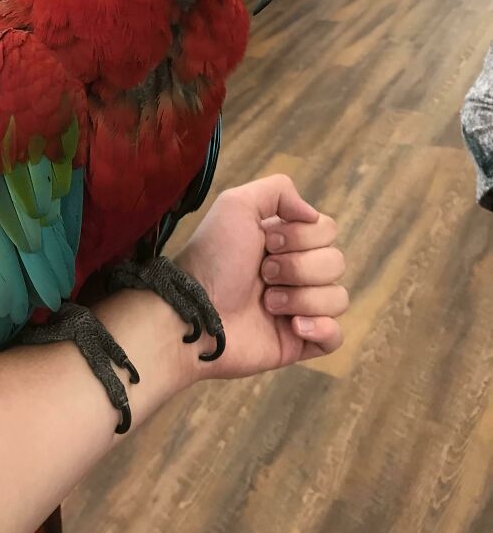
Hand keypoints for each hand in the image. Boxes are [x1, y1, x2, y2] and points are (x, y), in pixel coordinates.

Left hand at [175, 175, 346, 380]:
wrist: (194, 311)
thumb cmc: (212, 256)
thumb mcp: (237, 204)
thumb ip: (279, 191)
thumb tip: (313, 214)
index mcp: (285, 241)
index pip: (327, 230)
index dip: (302, 236)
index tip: (269, 242)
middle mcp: (295, 271)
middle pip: (335, 262)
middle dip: (298, 268)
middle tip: (263, 273)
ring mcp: (298, 307)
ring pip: (338, 297)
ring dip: (301, 298)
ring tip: (267, 303)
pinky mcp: (298, 341)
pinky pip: (336, 335)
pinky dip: (321, 329)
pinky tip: (293, 326)